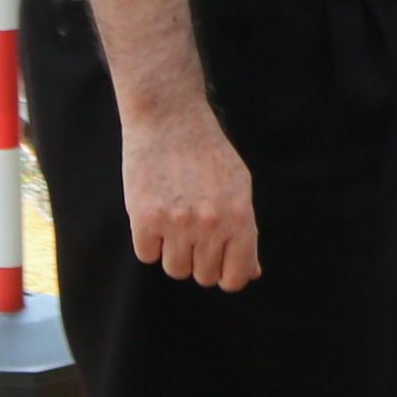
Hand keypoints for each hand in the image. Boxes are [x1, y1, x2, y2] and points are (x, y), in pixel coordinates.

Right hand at [124, 104, 260, 289]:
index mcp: (239, 216)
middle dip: (199, 259)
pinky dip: (149, 241)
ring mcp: (176, 222)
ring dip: (173, 252)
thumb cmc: (208, 154)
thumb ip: (246, 232)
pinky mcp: (145, 218)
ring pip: (175, 269)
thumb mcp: (238, 188)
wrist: (169, 118)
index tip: (219, 263)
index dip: (227, 275)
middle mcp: (210, 223)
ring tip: (174, 219)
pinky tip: (155, 212)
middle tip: (194, 229)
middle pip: (203, 276)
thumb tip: (251, 274)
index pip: (235, 277)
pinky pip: (147, 254)